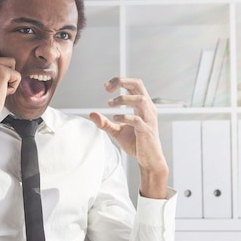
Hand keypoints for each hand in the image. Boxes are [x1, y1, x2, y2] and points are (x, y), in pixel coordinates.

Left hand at [89, 77, 168, 198]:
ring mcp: (148, 119)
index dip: (119, 81)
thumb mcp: (116, 131)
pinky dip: (125, 117)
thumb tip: (91, 114)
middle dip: (122, 81)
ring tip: (110, 104)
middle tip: (107, 89)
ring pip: (140, 99)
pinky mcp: (147, 130)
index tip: (106, 87)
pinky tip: (115, 119)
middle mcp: (147, 108)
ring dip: (123, 99)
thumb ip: (104, 123)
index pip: (134, 84)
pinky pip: (137, 120)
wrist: (148, 160)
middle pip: (138, 84)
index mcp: (142, 105)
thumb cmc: (135, 143)